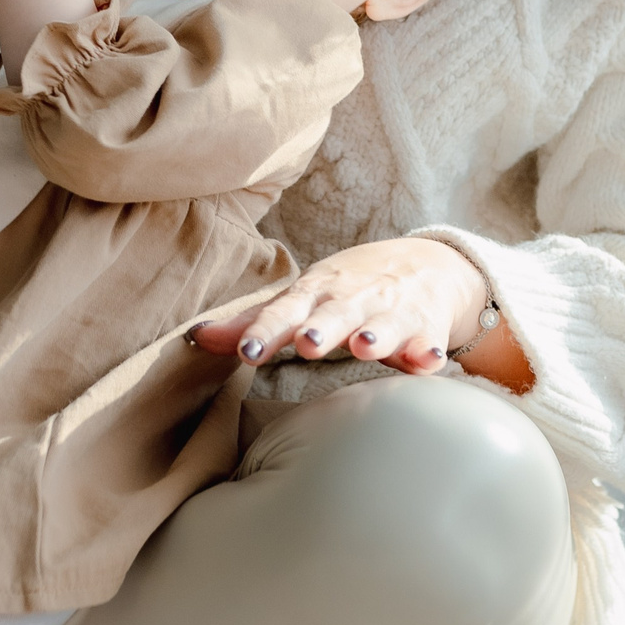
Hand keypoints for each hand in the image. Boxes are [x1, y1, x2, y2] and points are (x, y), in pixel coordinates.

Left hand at [188, 238, 489, 375]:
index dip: (266, 331)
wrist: (430, 264)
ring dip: (375, 333)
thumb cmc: (350, 288)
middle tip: (307, 343)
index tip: (246, 353)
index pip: (285, 311)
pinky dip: (428, 350)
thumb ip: (256, 322)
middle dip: (322, 327)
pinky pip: (428, 341)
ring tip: (365, 345)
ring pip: (384, 323)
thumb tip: (194, 337)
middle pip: (335, 313)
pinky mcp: (427, 327)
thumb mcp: (304, 298)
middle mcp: (353, 299)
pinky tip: (428, 360)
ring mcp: (392, 311)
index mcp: (316, 293)